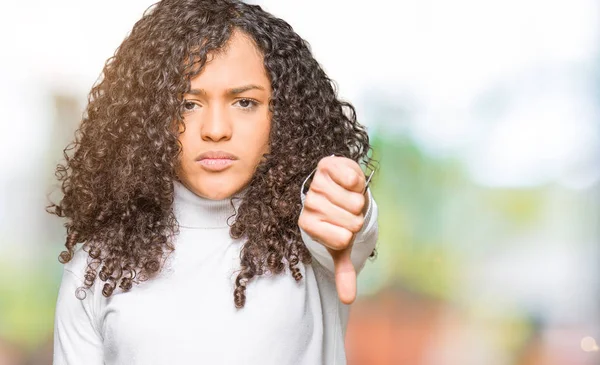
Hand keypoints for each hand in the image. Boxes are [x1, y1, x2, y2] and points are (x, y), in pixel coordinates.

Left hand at [298, 155, 367, 303]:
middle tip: (347, 210)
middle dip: (356, 216)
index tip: (343, 228)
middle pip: (351, 220)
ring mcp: (315, 184)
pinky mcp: (325, 165)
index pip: (342, 239)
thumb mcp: (341, 245)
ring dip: (358, 198)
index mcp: (308, 225)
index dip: (350, 233)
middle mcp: (308, 205)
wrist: (338, 187)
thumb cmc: (340, 218)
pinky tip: (349, 182)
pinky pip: (351, 178)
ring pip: (354, 201)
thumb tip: (348, 300)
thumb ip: (343, 271)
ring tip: (348, 196)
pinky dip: (357, 181)